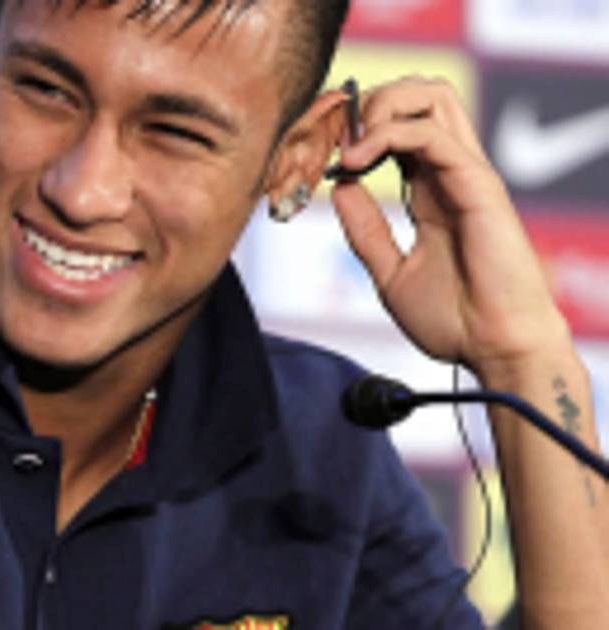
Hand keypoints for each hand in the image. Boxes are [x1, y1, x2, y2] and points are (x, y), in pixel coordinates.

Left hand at [330, 77, 571, 378]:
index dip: (357, 127)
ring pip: (432, 97)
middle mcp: (450, 174)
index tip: (321, 154)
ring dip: (381, 107)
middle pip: (420, 96)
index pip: (399, 128)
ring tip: (348, 145)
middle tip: (335, 139)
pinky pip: (432, 135)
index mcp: (431, 191)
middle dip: (371, 102)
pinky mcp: (478, 184)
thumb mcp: (389, 273)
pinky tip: (356, 161)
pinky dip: (388, 135)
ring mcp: (466, 175)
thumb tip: (338, 187)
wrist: (493, 350)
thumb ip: (365, 230)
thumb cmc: (454, 321)